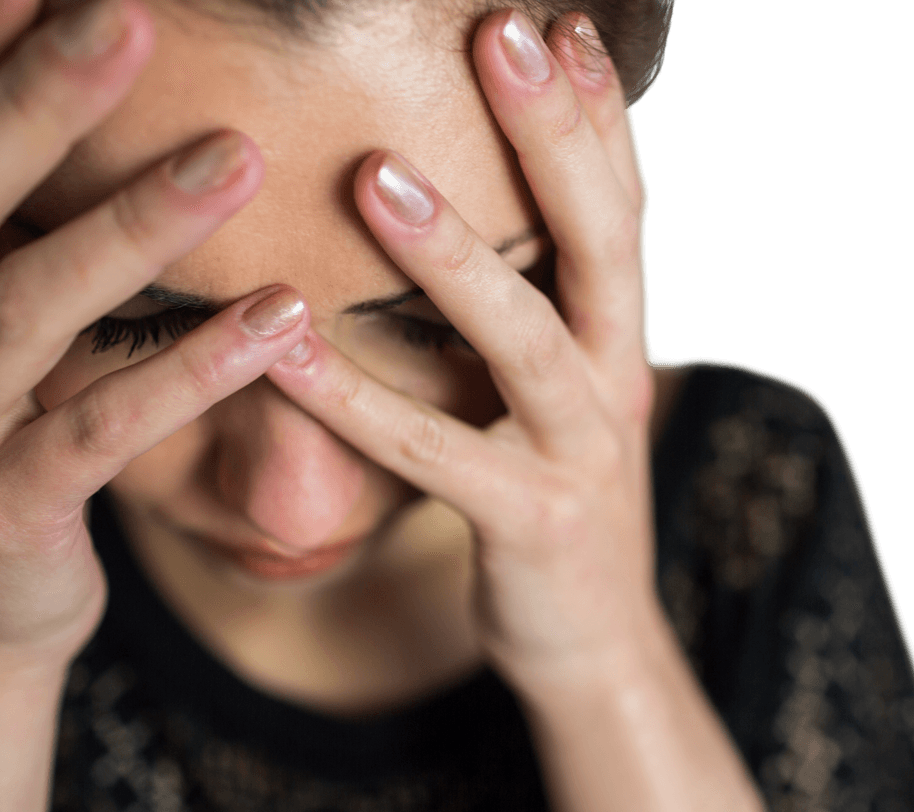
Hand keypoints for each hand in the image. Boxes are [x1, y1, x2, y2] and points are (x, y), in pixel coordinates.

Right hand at [0, 0, 308, 665]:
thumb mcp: (8, 325)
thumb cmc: (8, 437)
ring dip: (136, 228)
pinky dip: (187, 373)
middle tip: (132, 13)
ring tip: (241, 158)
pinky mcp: (4, 505)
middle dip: (41, 98)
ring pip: (31, 308)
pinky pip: (98, 432)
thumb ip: (34, 230)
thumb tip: (84, 108)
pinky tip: (281, 319)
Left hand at [266, 9, 661, 688]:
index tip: (560, 25)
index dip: (599, 118)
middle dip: (556, 138)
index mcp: (619, 344)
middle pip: (604, 246)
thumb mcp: (561, 405)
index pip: (623, 212)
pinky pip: (438, 458)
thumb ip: (533, 322)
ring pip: (526, 343)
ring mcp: (583, 459)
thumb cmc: (557, 508)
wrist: (596, 648)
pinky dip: (362, 403)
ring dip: (457, 257)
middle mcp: (616, 385)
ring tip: (378, 171)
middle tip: (502, 32)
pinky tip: (289, 344)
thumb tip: (473, 240)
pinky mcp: (533, 528)